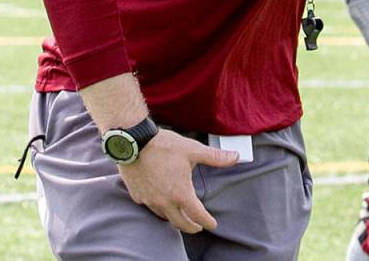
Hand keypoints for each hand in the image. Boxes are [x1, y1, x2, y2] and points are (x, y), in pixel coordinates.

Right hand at [118, 129, 238, 232]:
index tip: (212, 224)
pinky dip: (158, 208)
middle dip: (191, 227)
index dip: (207, 222)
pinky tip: (160, 201)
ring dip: (175, 218)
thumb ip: (215, 157)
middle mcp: (165, 202)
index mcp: (181, 193)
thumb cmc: (163, 145)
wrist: (133, 142)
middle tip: (197, 226)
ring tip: (180, 213)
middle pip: (180, 224)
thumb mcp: (192, 150)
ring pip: (164, 217)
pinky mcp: (137, 196)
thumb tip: (235, 156)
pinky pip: (150, 207)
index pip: (198, 216)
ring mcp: (149, 200)